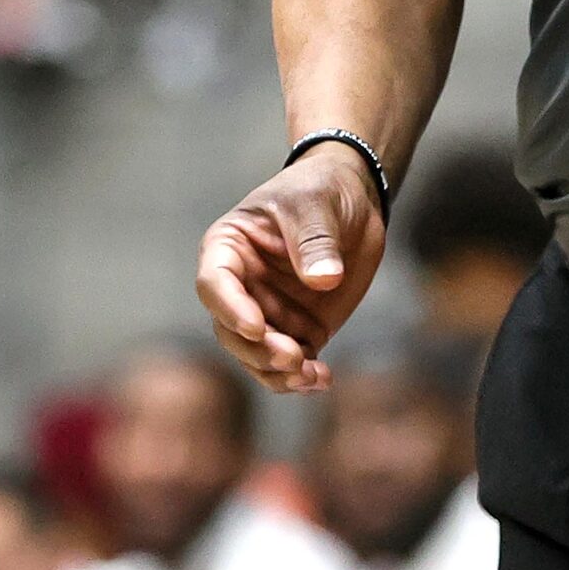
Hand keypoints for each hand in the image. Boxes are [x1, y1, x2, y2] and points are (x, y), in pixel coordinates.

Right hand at [195, 144, 386, 393]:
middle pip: (232, 330)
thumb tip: (324, 281)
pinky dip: (302, 377)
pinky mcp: (297, 328)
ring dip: (278, 372)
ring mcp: (267, 311)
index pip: (214, 283)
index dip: (230, 309)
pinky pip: (290, 362)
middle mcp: (240, 287)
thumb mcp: (317, 202)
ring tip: (311, 376)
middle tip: (292, 358)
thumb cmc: (322, 189)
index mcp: (228, 248)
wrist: (354, 198)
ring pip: (257, 355)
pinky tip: (322, 380)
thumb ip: (316, 240)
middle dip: (259, 350)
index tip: (255, 326)